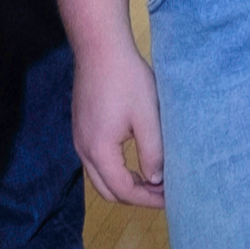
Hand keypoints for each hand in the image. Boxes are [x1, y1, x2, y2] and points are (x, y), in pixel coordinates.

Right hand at [71, 39, 165, 210]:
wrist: (99, 48)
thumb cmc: (126, 79)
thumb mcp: (147, 117)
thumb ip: (152, 153)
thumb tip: (156, 180)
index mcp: (100, 151)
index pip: (123, 191)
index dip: (148, 199)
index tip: (171, 198)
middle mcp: (84, 150)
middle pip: (108, 191)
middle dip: (135, 197)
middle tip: (162, 193)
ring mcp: (79, 139)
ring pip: (100, 178)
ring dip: (125, 184)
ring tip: (152, 180)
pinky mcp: (81, 129)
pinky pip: (96, 162)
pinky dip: (115, 170)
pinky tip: (134, 161)